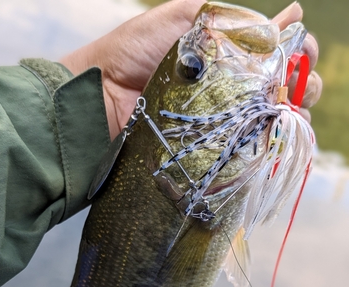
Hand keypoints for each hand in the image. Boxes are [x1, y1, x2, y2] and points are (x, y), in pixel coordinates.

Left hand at [61, 0, 321, 139]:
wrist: (101, 96)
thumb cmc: (133, 51)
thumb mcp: (181, 18)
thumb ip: (229, 21)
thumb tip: (285, 19)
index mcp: (225, 54)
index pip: (274, 52)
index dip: (296, 51)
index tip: (303, 52)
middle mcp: (226, 87)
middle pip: (279, 87)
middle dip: (302, 84)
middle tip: (300, 86)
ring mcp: (218, 120)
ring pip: (269, 120)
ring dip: (292, 115)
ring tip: (294, 111)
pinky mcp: (207, 148)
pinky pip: (244, 149)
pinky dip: (267, 145)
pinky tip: (278, 138)